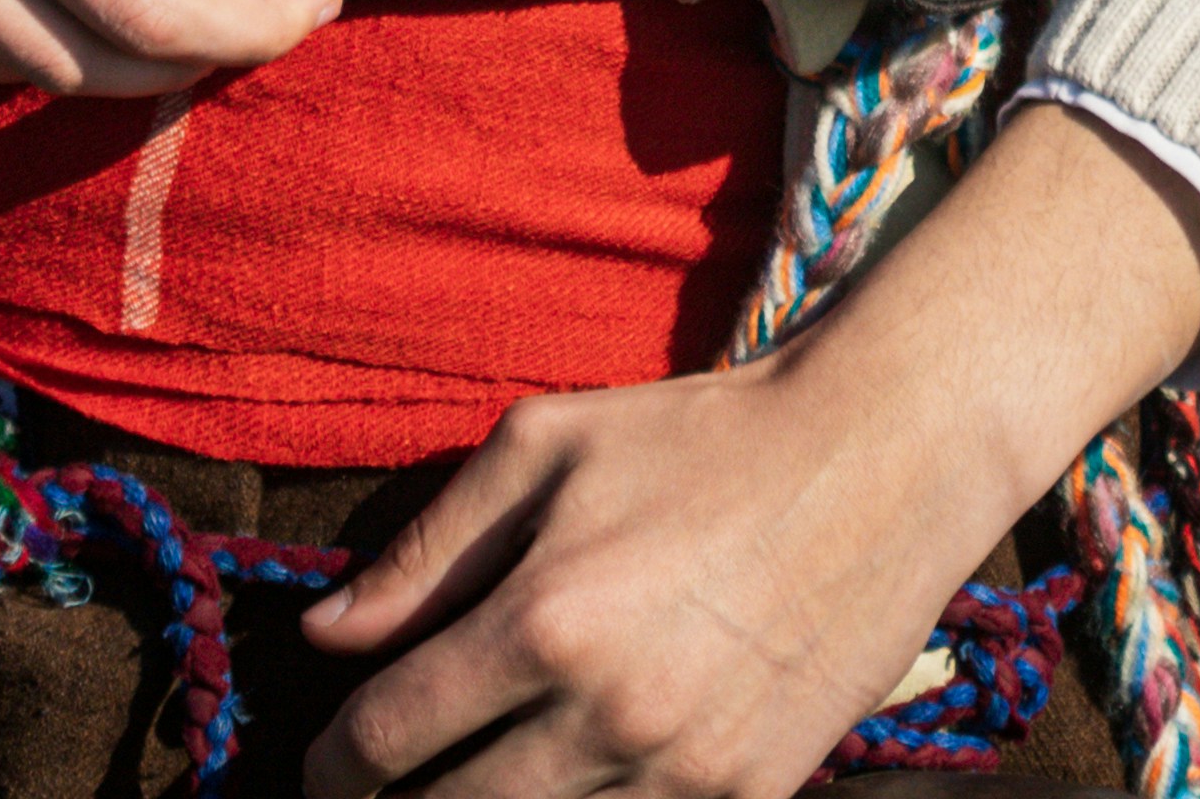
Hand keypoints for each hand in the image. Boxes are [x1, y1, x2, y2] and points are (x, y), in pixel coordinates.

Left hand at [300, 105, 1199, 798]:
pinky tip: (558, 790)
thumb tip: (329, 634)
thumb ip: (428, 548)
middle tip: (377, 791)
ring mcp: (684, 775)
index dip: (334, 765)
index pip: (392, 736)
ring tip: (462, 788)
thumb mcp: (548, 445)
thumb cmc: (699, 437)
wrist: (878, 462)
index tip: (321, 768)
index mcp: (545, 617)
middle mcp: (607, 714)